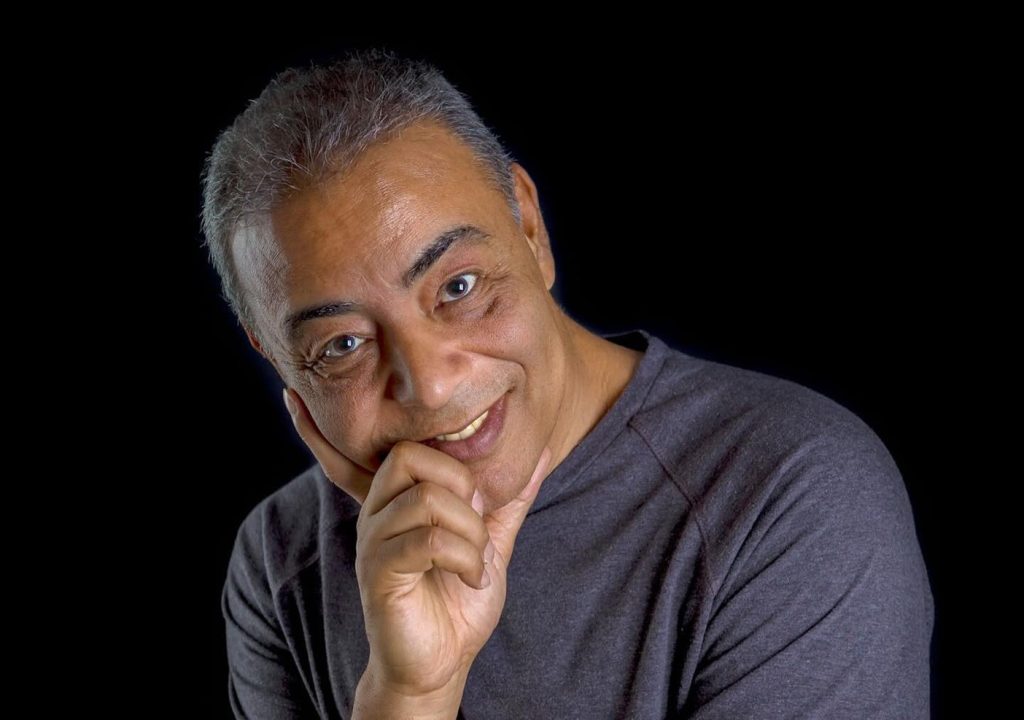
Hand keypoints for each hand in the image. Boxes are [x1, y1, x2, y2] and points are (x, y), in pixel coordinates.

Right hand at [283, 387, 551, 699]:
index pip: (369, 450)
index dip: (324, 426)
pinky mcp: (379, 573)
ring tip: (478, 561)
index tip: (293, 399)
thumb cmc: (457, 600)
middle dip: (459, 480)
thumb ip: (508, 499)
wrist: (443, 662)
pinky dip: (465, 556)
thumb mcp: (489, 541)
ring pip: (426, 498)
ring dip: (471, 530)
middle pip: (407, 456)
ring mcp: (373, 542)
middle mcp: (376, 513)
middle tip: (476, 517)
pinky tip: (471, 577)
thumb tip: (540, 452)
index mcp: (396, 500)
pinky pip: (425, 540)